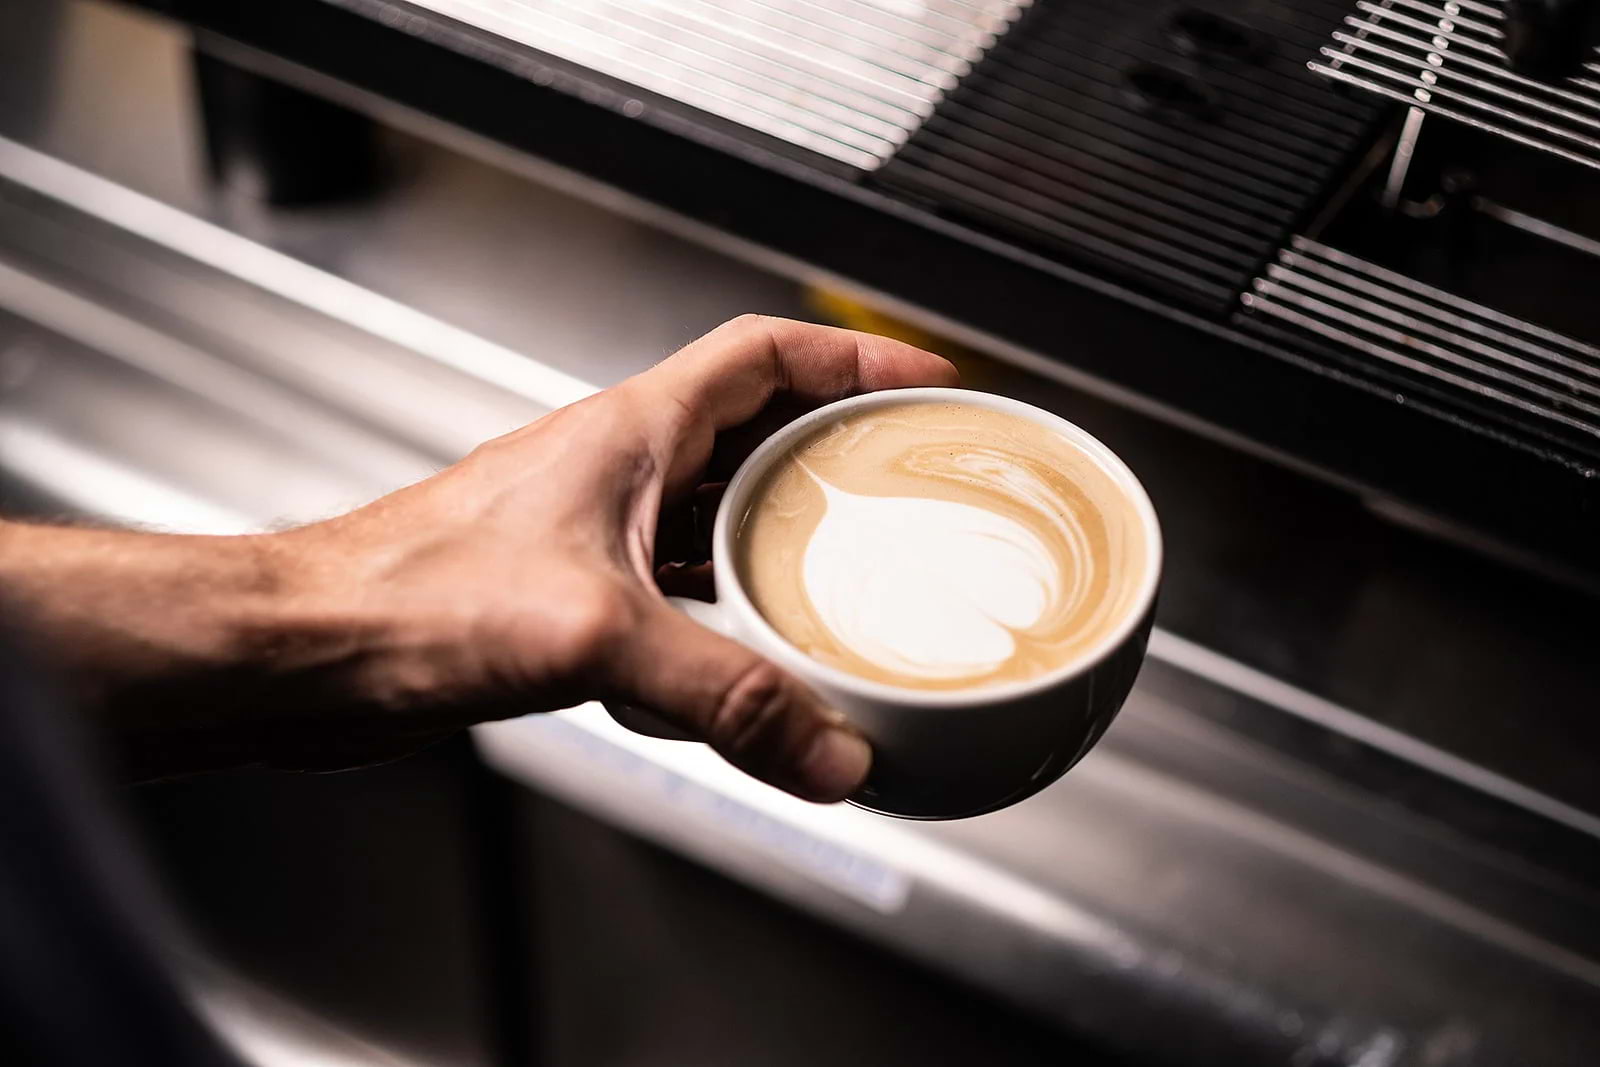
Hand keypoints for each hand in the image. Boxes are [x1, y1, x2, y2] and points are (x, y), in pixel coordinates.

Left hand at [264, 316, 958, 797]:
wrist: (308, 652)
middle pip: (756, 431)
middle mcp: (617, 471)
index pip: (766, 354)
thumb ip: (722, 694)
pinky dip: (727, 615)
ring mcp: (596, 532)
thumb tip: (829, 747)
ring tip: (855, 576)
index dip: (853, 353)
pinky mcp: (572, 594)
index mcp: (631, 432)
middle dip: (838, 451)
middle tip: (908, 485)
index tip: (922, 377)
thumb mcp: (593, 633)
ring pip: (720, 515)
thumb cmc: (405, 597)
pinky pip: (680, 588)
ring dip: (786, 540)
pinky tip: (749, 660)